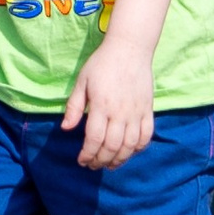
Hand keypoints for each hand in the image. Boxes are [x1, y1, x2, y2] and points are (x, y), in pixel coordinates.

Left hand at [62, 39, 154, 169]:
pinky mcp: (148, 110)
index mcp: (101, 106)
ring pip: (129, 146)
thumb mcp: (82, 81)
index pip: (94, 139)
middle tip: (93, 165)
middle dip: (101, 161)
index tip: (81, 161)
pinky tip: (129, 152)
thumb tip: (65, 129)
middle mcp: (120, 113)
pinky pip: (146, 136)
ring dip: (119, 160)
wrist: (130, 49)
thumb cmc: (102, 63)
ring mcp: (136, 113)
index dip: (87, 154)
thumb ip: (74, 106)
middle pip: (112, 147)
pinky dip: (138, 148)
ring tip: (109, 165)